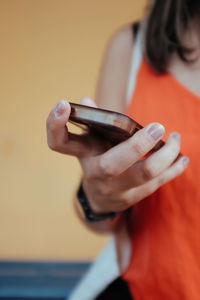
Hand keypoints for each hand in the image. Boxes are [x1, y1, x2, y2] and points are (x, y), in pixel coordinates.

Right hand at [46, 98, 188, 213]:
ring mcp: (116, 189)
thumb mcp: (90, 144)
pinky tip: (183, 159)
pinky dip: (174, 169)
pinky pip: (158, 184)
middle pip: (112, 164)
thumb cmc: (96, 162)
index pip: (59, 143)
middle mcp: (97, 174)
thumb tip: (88, 101)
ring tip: (176, 138)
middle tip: (158, 127)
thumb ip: (92, 122)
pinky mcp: (133, 197)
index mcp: (83, 155)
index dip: (55, 125)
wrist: (99, 199)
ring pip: (144, 175)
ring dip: (166, 155)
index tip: (63, 102)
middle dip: (137, 146)